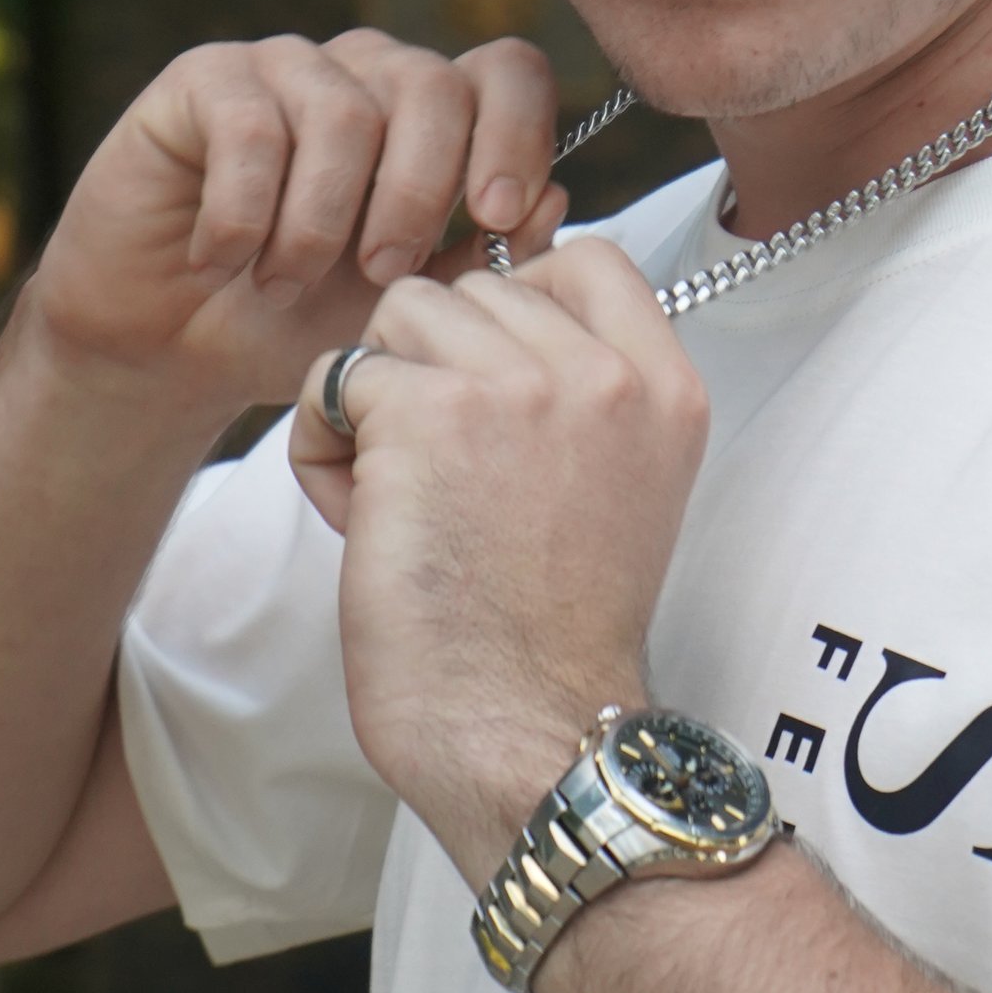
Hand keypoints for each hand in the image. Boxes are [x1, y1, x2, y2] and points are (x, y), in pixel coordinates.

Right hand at [27, 28, 564, 421]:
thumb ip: (480, 257)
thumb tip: (554, 199)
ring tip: (287, 283)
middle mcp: (368, 74)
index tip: (492, 215)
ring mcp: (288, 67)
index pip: (506, 73)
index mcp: (433, 116)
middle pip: (433, 85)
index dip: (517, 133)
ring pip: (344, 112)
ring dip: (321, 221)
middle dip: (418, 194)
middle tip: (382, 272)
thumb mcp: (404, 308)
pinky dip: (245, 215)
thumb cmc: (298, 320)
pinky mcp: (205, 79)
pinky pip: (250, 128)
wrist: (170, 345)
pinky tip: (223, 262)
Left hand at [290, 239, 709, 881]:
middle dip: (435, 366)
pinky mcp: (429, 413)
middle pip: (474, 287)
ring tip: (400, 495)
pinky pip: (336, 377)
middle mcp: (606, 374)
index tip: (491, 381)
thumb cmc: (550, 638)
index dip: (517, 300)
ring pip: (399, 315)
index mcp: (666, 390)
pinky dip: (325, 448)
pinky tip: (362, 521)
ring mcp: (520, 385)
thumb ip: (577, 396)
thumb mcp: (616, 491)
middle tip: (444, 478)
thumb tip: (476, 321)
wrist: (528, 734)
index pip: (587, 258)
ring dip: (376, 397)